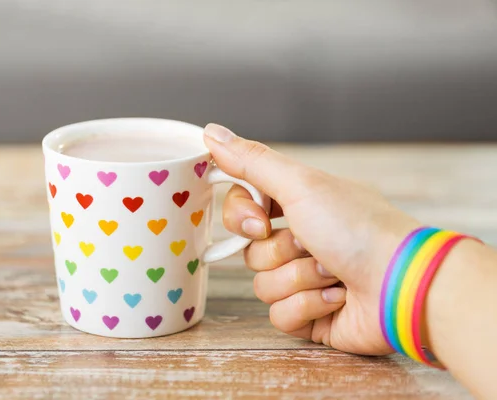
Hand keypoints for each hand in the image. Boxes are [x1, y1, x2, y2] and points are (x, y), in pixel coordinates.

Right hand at [204, 123, 419, 354]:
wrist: (401, 284)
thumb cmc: (358, 227)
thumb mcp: (300, 185)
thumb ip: (252, 161)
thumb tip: (210, 132)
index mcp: (297, 206)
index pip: (241, 209)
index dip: (241, 217)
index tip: (260, 221)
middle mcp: (300, 240)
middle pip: (250, 251)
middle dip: (281, 251)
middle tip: (313, 245)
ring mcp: (305, 280)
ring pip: (263, 286)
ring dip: (300, 279)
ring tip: (335, 274)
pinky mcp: (311, 317)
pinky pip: (280, 317)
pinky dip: (309, 307)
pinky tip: (338, 298)